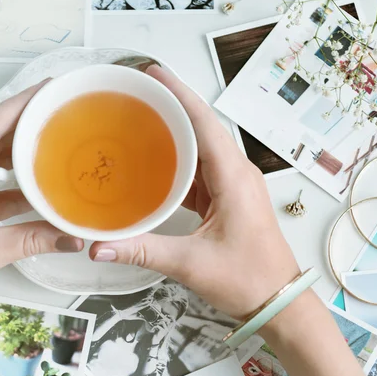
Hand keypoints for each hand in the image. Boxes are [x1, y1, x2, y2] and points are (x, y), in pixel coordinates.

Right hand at [89, 66, 299, 320]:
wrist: (278, 301)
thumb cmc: (247, 279)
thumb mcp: (190, 263)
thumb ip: (143, 251)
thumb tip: (98, 247)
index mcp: (233, 178)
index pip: (204, 123)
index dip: (179, 94)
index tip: (154, 73)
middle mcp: (236, 173)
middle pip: (202, 127)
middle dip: (172, 106)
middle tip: (138, 93)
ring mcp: (233, 185)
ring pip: (201, 147)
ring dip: (175, 132)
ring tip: (141, 120)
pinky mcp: (227, 198)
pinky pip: (200, 168)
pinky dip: (178, 161)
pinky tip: (155, 163)